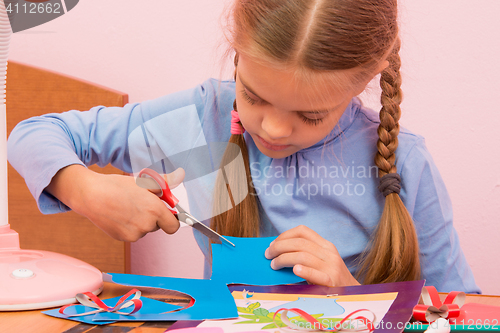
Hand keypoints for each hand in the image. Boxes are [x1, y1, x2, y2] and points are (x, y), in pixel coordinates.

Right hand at [46, 165, 184, 241]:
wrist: (90, 195)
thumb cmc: (117, 186)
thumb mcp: (144, 181)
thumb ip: (165, 181)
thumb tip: (181, 175)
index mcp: (155, 210)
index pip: (173, 226)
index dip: (171, 218)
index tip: (165, 211)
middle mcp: (146, 225)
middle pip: (158, 226)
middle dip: (154, 216)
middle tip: (141, 202)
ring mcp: (134, 234)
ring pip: (145, 229)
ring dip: (141, 221)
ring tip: (127, 206)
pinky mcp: (122, 238)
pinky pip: (133, 233)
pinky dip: (129, 226)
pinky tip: (120, 214)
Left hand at [265, 225, 359, 286]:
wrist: (352, 296)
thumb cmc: (330, 280)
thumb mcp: (321, 262)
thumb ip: (305, 255)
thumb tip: (276, 253)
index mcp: (325, 246)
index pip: (303, 231)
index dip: (284, 235)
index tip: (273, 244)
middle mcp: (329, 253)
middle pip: (299, 243)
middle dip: (279, 247)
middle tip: (268, 255)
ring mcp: (331, 267)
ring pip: (303, 255)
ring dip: (284, 259)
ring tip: (274, 265)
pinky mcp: (331, 281)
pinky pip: (315, 273)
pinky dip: (304, 270)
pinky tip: (294, 270)